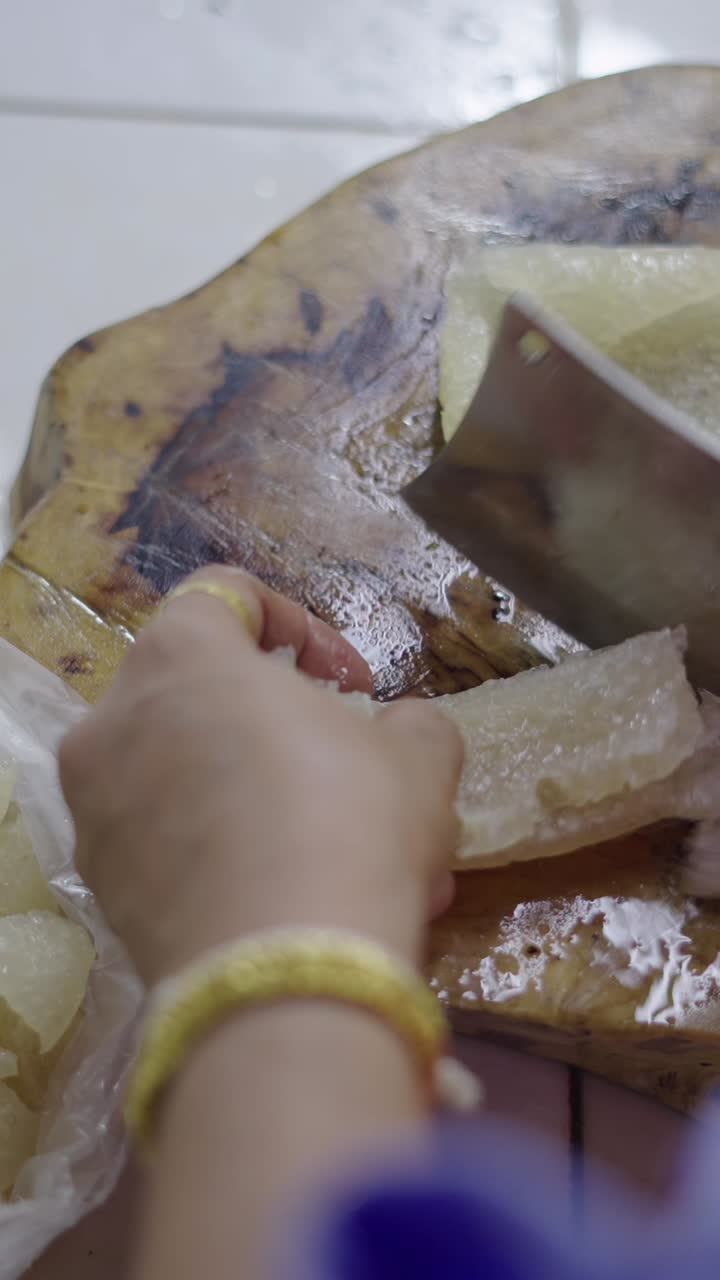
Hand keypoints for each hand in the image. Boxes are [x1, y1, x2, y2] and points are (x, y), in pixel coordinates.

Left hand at [59, 568, 462, 984]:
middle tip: (352, 775)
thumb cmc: (350, 824)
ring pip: (194, 782)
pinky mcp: (102, 891)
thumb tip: (402, 733)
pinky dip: (233, 856)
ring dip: (271, 804)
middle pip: (205, 698)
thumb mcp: (417, 756)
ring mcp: (97, 811)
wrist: (284, 979)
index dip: (304, 629)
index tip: (355, 683)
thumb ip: (409, 723)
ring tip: (351, 859)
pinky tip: (307, 903)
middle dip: (289, 732)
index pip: (226, 596)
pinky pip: (175, 847)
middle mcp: (114, 721)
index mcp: (180, 657)